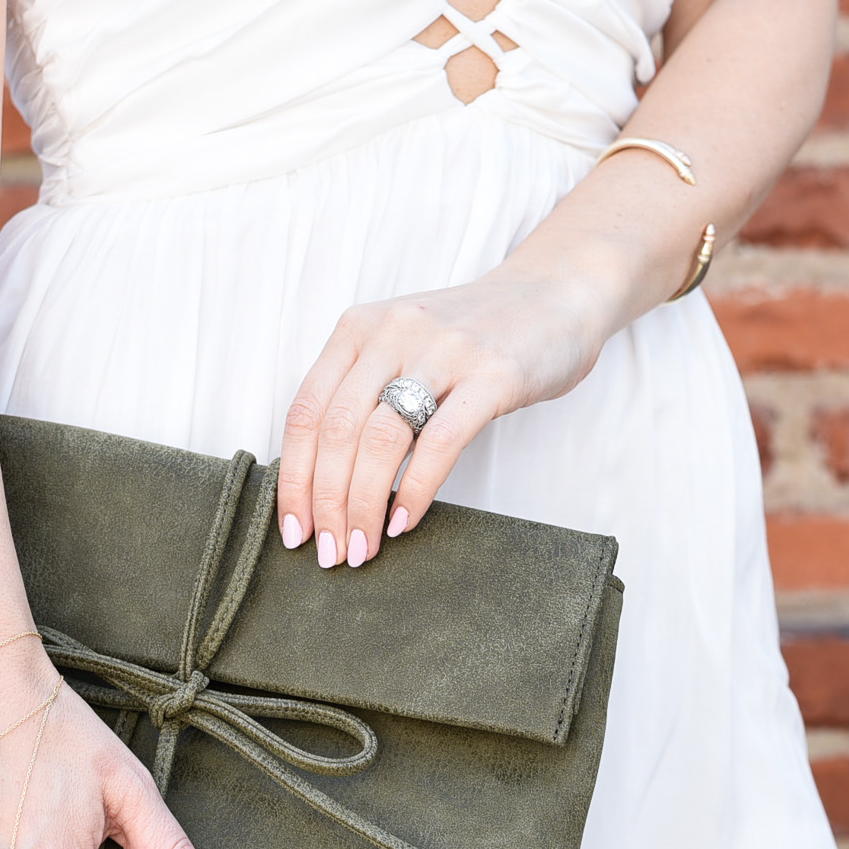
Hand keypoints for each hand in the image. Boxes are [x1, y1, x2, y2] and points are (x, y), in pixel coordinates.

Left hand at [278, 264, 616, 567]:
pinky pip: (440, 442)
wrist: (555, 294)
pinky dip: (415, 490)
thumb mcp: (402, 348)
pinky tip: (404, 521)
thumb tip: (320, 483)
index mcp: (359, 328)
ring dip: (363, 506)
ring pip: (380, 440)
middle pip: (337, 433)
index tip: (293, 529)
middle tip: (330, 554)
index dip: (294, 479)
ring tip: (363, 548)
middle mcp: (393, 333)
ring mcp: (443, 350)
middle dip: (326, 504)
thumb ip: (361, 394)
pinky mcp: (493, 374)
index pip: (306, 413)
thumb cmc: (472, 338)